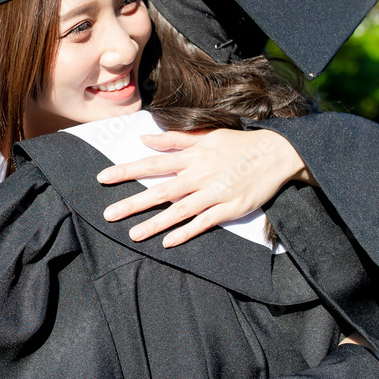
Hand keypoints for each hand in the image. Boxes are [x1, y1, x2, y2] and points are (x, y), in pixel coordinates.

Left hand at [96, 129, 310, 247]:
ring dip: (155, 223)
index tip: (103, 177)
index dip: (127, 170)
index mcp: (192, 156)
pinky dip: (186, 232)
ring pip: (180, 210)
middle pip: (161, 190)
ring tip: (132, 235)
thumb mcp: (206, 135)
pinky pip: (204, 222)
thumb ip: (174, 139)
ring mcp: (215, 192)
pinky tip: (167, 242)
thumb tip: (145, 139)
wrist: (276, 153)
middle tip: (108, 214)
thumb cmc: (237, 145)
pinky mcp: (230, 208)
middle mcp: (200, 174)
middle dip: (133, 202)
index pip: (152, 163)